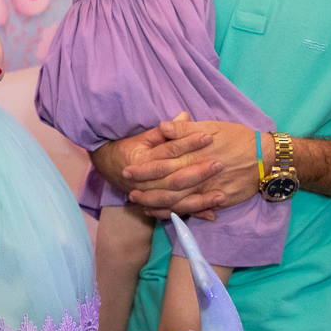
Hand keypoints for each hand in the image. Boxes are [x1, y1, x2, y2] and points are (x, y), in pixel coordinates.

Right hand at [90, 113, 220, 221]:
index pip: (170, 150)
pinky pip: (177, 213)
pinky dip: (193, 214)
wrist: (110, 167)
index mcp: (144, 159)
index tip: (208, 137)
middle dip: (198, 173)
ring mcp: (151, 196)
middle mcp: (146, 181)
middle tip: (218, 164)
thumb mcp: (145, 136)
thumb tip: (185, 115)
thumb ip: (167, 130)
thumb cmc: (131, 148)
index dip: (189, 143)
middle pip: (175, 179)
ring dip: (200, 200)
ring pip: (177, 200)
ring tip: (221, 195)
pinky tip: (212, 214)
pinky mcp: (157, 206)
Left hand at [125, 117, 260, 218]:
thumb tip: (162, 126)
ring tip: (141, 206)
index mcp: (194, 154)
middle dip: (146, 191)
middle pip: (166, 186)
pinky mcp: (217, 201)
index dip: (143, 169)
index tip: (127, 170)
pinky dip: (178, 213)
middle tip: (129, 193)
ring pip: (177, 201)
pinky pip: (193, 210)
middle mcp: (198, 174)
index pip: (162, 163)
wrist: (265, 157)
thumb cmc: (237, 137)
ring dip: (158, 205)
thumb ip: (185, 129)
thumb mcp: (211, 126)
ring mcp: (208, 190)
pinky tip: (165, 214)